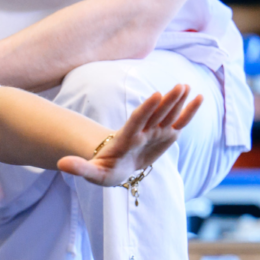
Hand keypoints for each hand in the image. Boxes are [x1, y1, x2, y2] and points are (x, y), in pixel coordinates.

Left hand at [57, 85, 201, 185]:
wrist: (115, 165)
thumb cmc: (104, 169)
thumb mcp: (91, 173)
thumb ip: (78, 168)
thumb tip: (61, 164)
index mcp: (126, 139)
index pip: (136, 121)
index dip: (146, 109)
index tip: (155, 96)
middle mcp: (142, 132)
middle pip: (155, 115)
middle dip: (166, 102)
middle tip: (178, 87)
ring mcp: (154, 132)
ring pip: (167, 115)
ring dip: (177, 101)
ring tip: (186, 86)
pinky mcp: (165, 136)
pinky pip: (179, 122)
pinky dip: (188, 112)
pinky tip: (199, 98)